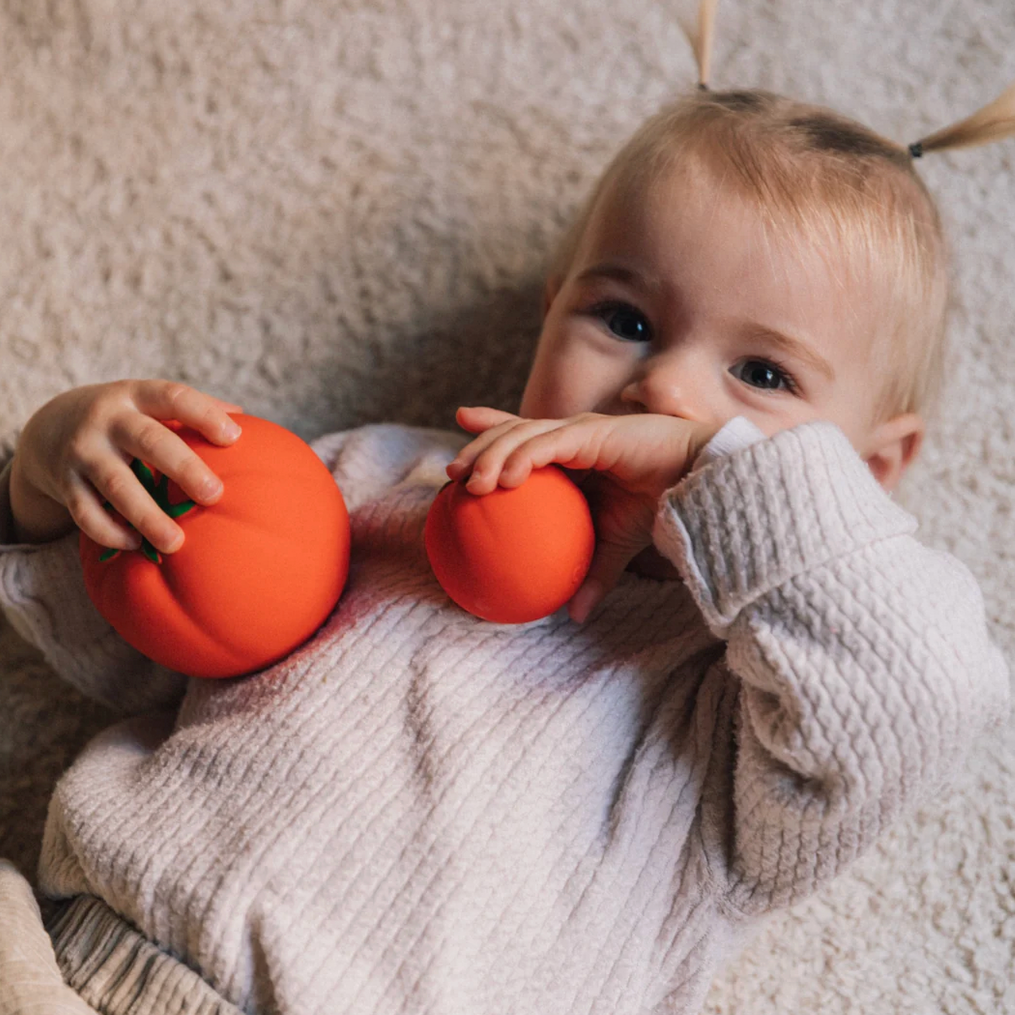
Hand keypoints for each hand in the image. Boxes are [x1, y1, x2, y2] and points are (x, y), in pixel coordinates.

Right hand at [10, 380, 243, 552]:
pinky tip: (136, 545)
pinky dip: (110, 532)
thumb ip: (192, 409)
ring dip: (147, 516)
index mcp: (136, 396)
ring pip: (117, 485)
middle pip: (149, 441)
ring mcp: (83, 451)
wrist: (51, 426)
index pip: (174, 397)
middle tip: (215, 495)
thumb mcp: (149, 402)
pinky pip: (86, 513)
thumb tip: (244, 418)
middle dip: (184, 468)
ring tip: (176, 542)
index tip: (234, 438)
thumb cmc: (126, 418)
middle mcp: (107, 420)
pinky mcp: (65, 483)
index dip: (204, 415)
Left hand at [446, 407, 718, 621]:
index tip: (458, 449)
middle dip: (480, 445)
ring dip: (491, 454)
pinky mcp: (595, 432)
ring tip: (467, 482)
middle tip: (451, 471)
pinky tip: (504, 477)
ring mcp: (581, 430)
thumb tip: (574, 615)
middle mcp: (571, 435)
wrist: (699, 484)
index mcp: (572, 453)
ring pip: (523, 434)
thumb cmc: (658, 505)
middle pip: (513, 432)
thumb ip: (592, 574)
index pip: (522, 438)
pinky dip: (523, 457)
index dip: (490, 433)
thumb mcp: (614, 545)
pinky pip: (549, 444)